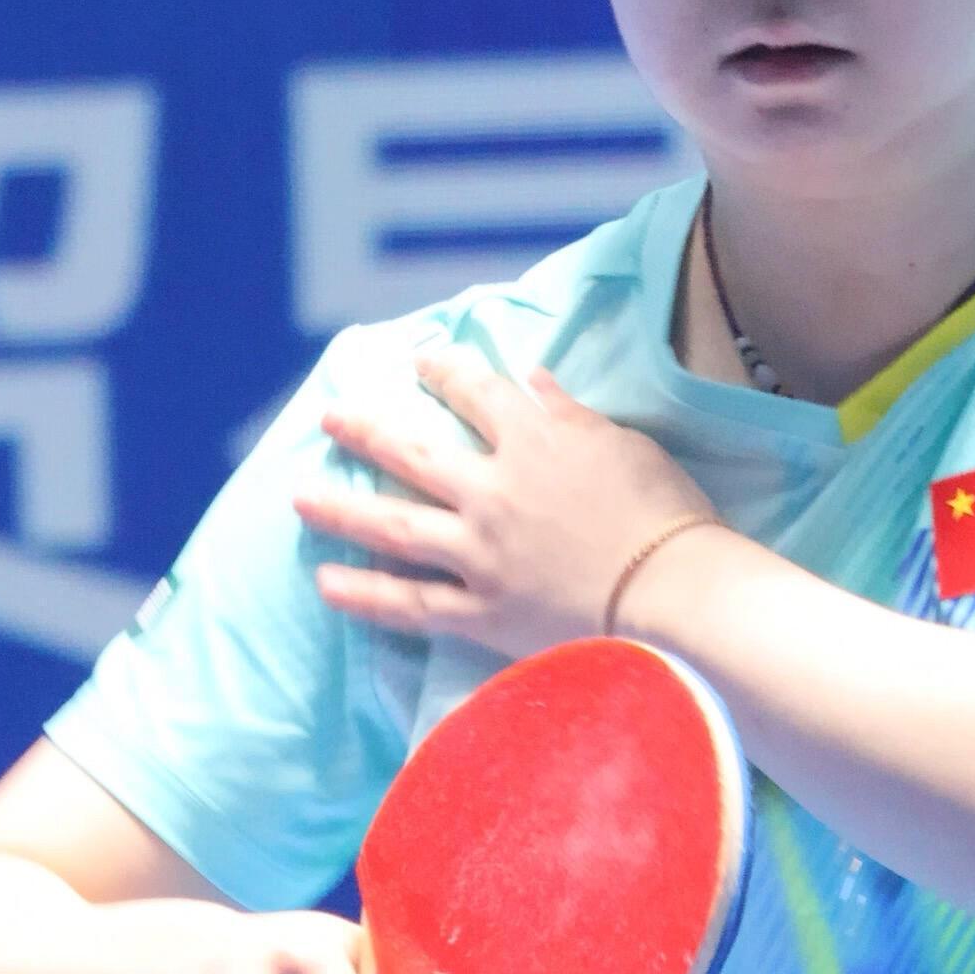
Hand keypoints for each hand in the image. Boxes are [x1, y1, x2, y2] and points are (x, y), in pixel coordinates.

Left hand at [296, 330, 716, 655]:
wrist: (675, 594)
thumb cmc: (665, 515)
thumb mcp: (626, 446)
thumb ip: (571, 415)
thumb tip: (533, 380)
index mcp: (533, 442)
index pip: (477, 393)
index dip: (446, 371)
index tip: (422, 362)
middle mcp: (492, 492)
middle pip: (412, 453)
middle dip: (366, 430)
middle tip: (330, 419)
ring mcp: (481, 554)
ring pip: (395, 526)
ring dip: (342, 509)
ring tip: (300, 500)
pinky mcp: (484, 611)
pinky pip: (414, 605)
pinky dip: (368, 595)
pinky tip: (326, 584)